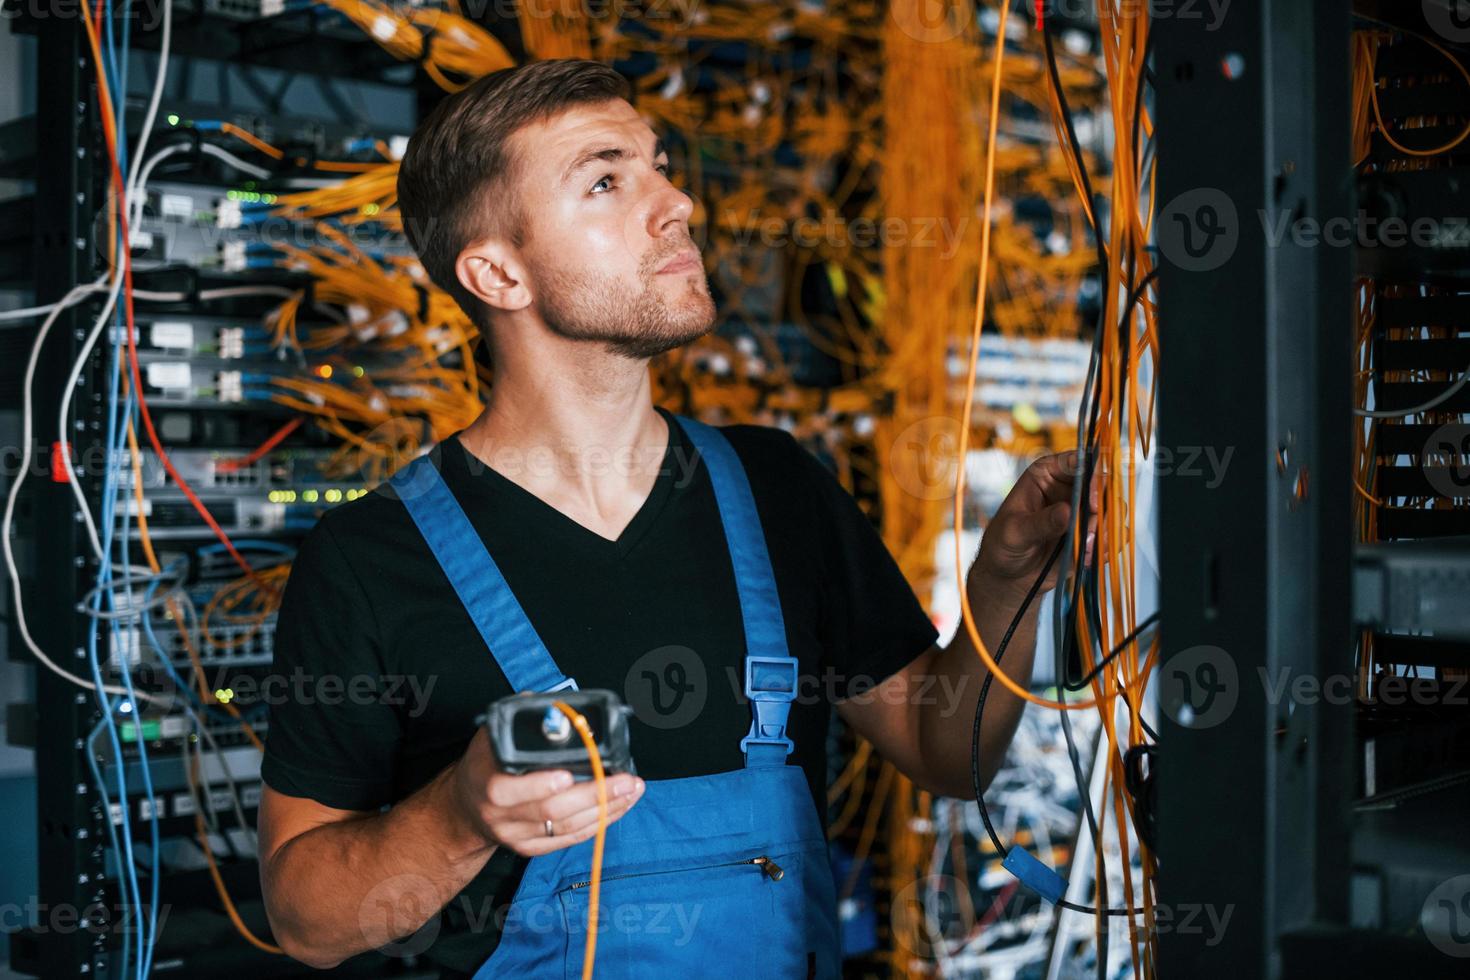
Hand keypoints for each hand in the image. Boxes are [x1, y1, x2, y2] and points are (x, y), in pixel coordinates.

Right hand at [448, 727, 644, 857]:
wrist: (466, 807)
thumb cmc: (486, 765)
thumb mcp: (491, 738)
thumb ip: (522, 722)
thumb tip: (556, 706)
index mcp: (489, 784)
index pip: (512, 790)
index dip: (540, 785)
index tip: (568, 775)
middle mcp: (502, 815)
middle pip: (551, 811)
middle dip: (594, 794)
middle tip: (625, 779)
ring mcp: (518, 835)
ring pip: (567, 827)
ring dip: (606, 808)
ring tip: (632, 788)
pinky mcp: (532, 848)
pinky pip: (570, 837)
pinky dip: (599, 822)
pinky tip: (620, 806)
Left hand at [971, 450, 1099, 594]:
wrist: (1009, 576)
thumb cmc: (1002, 545)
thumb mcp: (1015, 533)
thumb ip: (1041, 523)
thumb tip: (1068, 511)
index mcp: (1047, 474)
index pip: (1079, 461)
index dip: (1092, 476)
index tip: (1093, 503)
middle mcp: (1070, 488)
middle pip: (1103, 485)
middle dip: (1102, 510)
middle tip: (1089, 532)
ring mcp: (1083, 511)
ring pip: (1112, 510)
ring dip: (1103, 531)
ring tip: (1083, 550)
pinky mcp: (1092, 533)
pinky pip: (1113, 535)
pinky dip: (1107, 547)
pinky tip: (1088, 558)